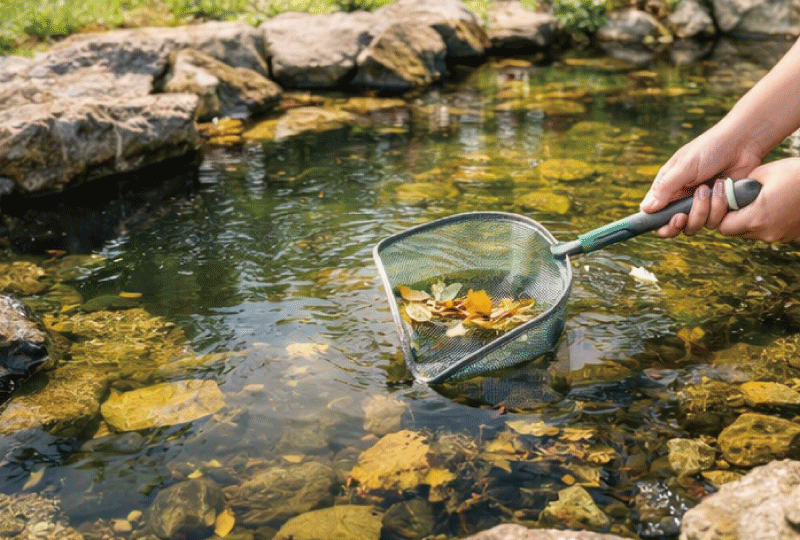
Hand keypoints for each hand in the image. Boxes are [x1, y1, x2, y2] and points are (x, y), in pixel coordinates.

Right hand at [640, 123, 763, 237]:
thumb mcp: (683, 167)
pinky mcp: (719, 208)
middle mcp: (681, 200)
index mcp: (667, 189)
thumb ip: (664, 189)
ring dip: (703, 210)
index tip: (670, 222)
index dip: (660, 225)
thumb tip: (645, 209)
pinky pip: (715, 221)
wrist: (743, 143)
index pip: (655, 216)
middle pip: (674, 227)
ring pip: (695, 226)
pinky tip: (723, 186)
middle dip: (678, 225)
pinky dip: (720, 207)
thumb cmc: (709, 148)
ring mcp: (701, 206)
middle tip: (683, 217)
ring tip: (709, 187)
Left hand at [717, 157, 799, 242]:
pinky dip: (764, 223)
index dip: (721, 214)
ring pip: (751, 234)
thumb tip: (729, 190)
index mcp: (757, 217)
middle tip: (739, 201)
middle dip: (733, 219)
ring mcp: (779, 237)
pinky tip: (773, 207)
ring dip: (748, 222)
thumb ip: (742, 184)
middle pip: (735, 233)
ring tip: (758, 202)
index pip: (723, 227)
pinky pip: (767, 233)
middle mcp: (766, 232)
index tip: (727, 201)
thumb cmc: (797, 174)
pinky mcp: (789, 237)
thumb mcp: (765, 172)